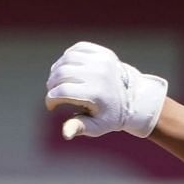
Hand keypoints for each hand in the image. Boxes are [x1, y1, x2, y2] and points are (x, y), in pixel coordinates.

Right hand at [44, 41, 167, 139]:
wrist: (132, 98)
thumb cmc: (110, 116)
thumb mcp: (96, 127)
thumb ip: (79, 127)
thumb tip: (65, 134)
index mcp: (96, 94)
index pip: (62, 91)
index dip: (51, 99)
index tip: (51, 106)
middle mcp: (98, 74)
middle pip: (61, 73)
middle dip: (51, 85)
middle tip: (53, 93)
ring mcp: (101, 60)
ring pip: (66, 59)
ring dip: (56, 70)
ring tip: (57, 81)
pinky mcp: (102, 52)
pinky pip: (76, 49)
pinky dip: (67, 58)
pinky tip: (67, 69)